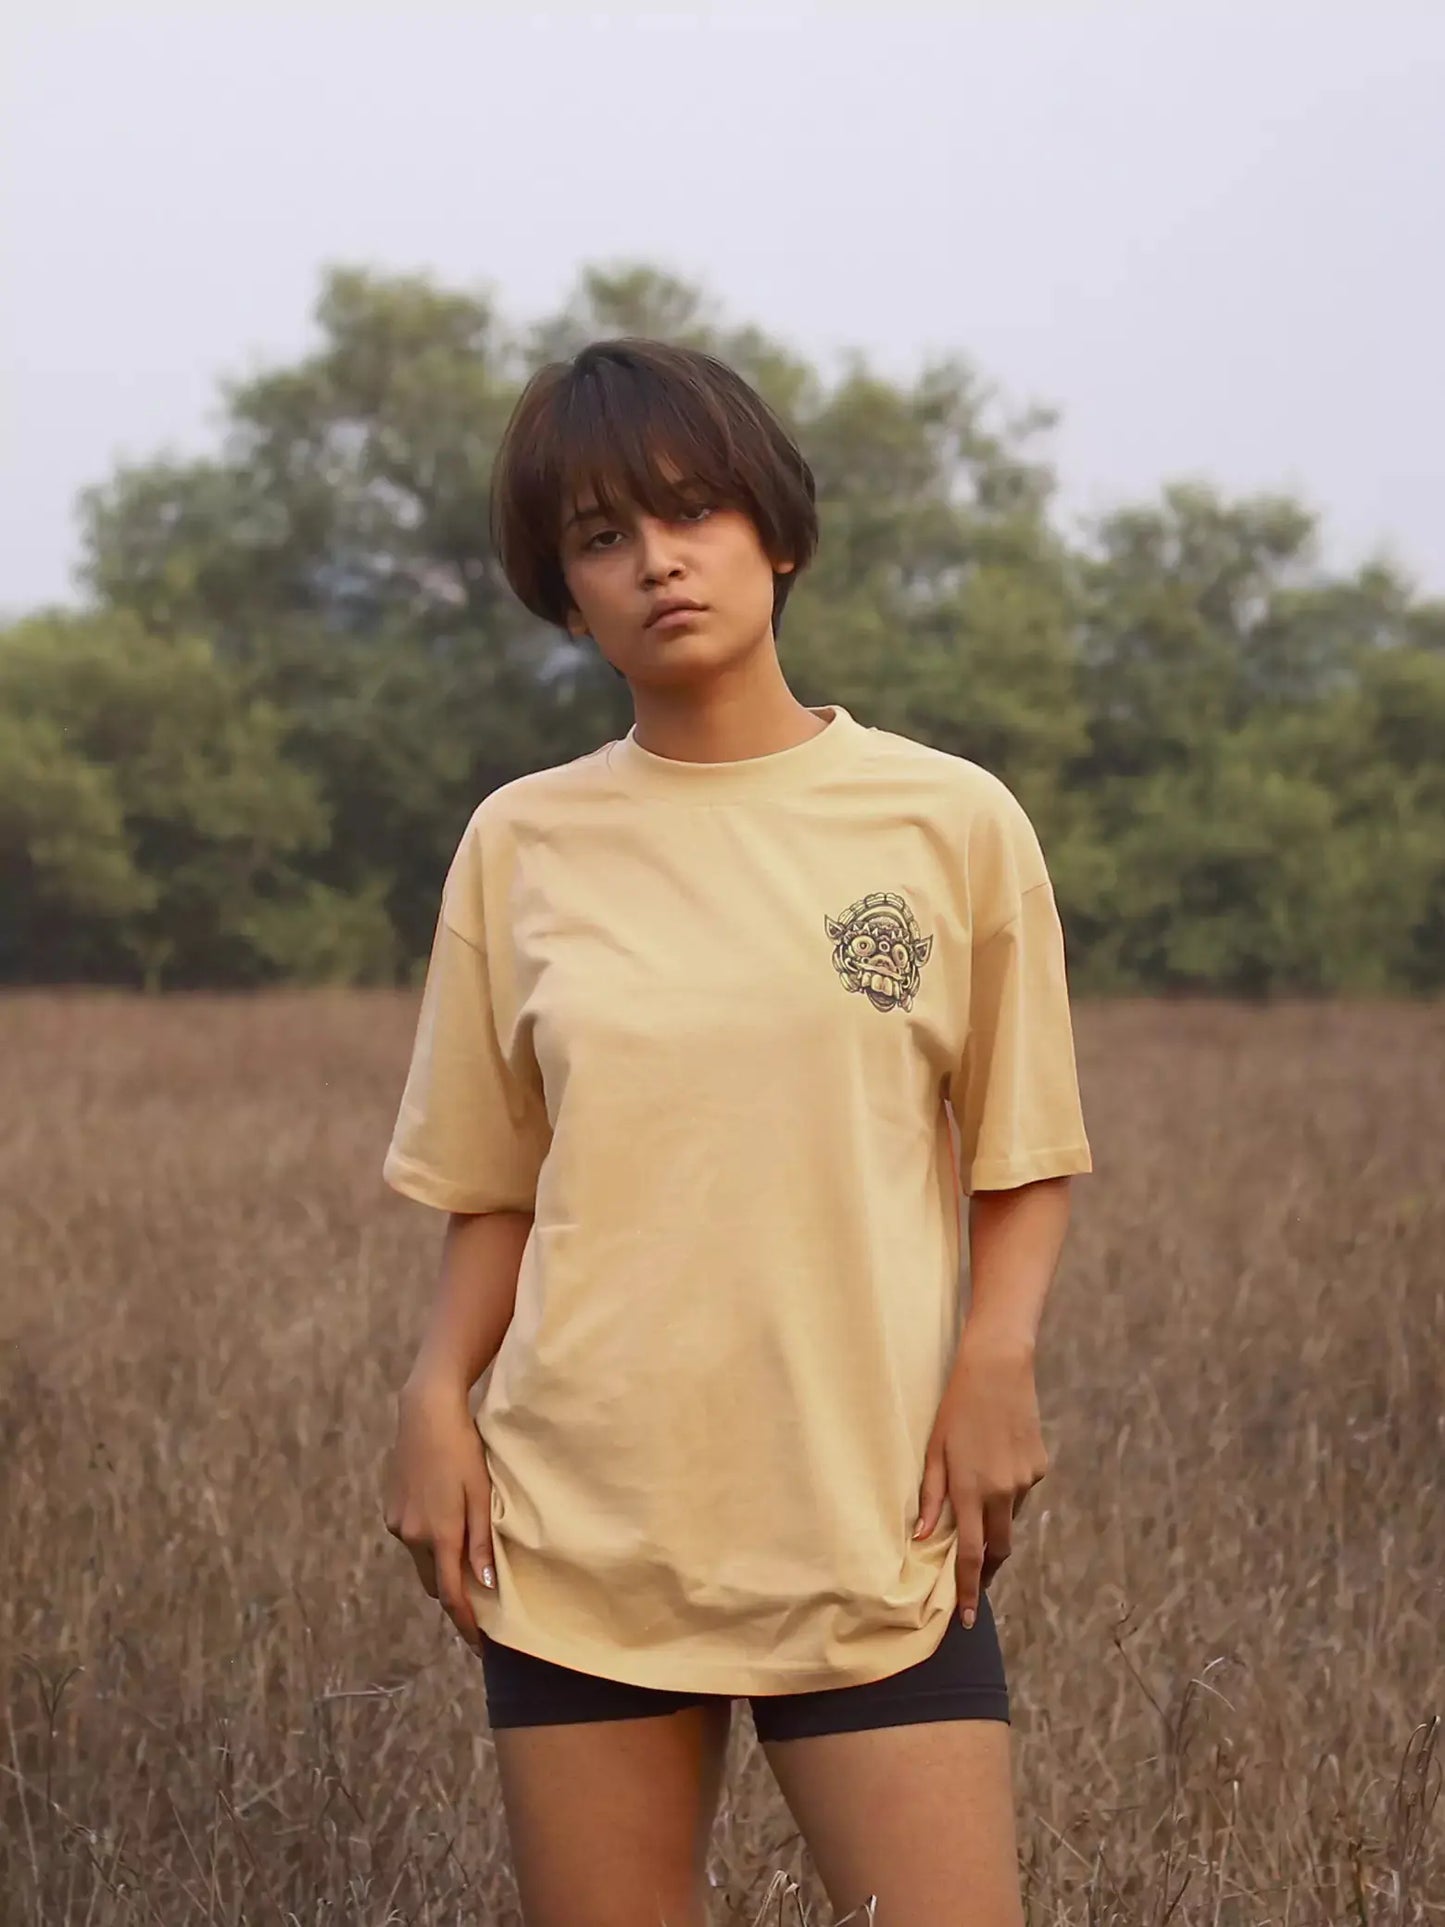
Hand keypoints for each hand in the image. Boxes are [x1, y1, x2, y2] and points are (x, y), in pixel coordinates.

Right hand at [382, 1372, 496, 1651]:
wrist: (425, 1413)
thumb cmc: (463, 1450)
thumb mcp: (481, 1494)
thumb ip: (481, 1542)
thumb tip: (487, 1585)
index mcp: (439, 1535)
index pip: (453, 1596)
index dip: (466, 1624)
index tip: (479, 1644)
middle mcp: (412, 1536)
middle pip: (435, 1583)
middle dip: (454, 1596)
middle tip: (478, 1599)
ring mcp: (397, 1523)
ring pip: (421, 1561)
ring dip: (440, 1565)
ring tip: (464, 1554)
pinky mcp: (391, 1509)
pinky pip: (411, 1538)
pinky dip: (427, 1541)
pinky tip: (443, 1519)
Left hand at [913, 1326, 1046, 1628]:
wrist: (998, 1370)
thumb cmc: (956, 1408)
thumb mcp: (934, 1450)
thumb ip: (930, 1497)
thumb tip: (922, 1538)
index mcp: (971, 1491)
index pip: (970, 1554)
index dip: (968, 1589)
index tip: (966, 1618)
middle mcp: (1003, 1492)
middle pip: (998, 1548)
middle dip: (987, 1568)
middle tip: (974, 1579)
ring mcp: (1025, 1481)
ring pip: (1011, 1517)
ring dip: (995, 1521)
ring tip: (979, 1494)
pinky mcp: (1039, 1466)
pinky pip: (1022, 1491)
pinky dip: (1008, 1491)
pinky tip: (996, 1462)